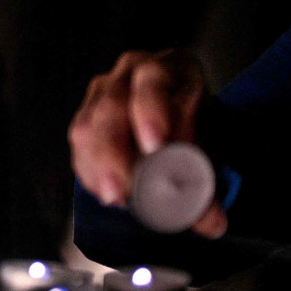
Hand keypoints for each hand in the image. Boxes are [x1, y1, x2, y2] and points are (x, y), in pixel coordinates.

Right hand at [70, 49, 225, 236]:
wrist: (178, 111)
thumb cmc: (195, 120)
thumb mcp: (212, 139)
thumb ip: (209, 180)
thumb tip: (211, 221)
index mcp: (169, 68)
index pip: (154, 84)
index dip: (151, 113)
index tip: (154, 147)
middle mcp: (130, 73)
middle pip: (112, 107)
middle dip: (112, 153)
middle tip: (119, 191)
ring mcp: (102, 91)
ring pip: (88, 126)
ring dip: (97, 167)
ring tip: (113, 197)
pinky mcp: (85, 113)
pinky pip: (78, 143)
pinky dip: (88, 169)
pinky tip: (102, 189)